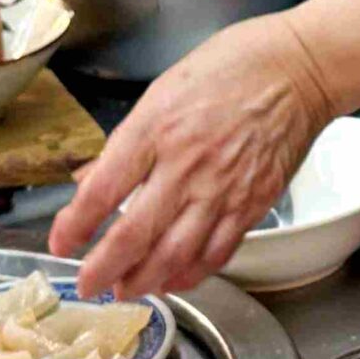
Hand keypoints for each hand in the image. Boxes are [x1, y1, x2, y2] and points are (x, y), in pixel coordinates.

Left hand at [48, 15, 334, 297]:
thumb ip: (128, 141)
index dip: (75, 226)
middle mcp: (186, 164)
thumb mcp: (163, 91)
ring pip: (175, 253)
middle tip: (88, 285)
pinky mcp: (253, 203)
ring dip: (145, 280)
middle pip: (134, 234)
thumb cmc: (232, 68)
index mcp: (155, 129)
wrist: (298, 70)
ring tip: (128, 290)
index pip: (102, 191)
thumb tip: (93, 180)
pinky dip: (193, 273)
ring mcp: (222, 188)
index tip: (61, 243)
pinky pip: (218, 251)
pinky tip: (176, 280)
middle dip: (103, 269)